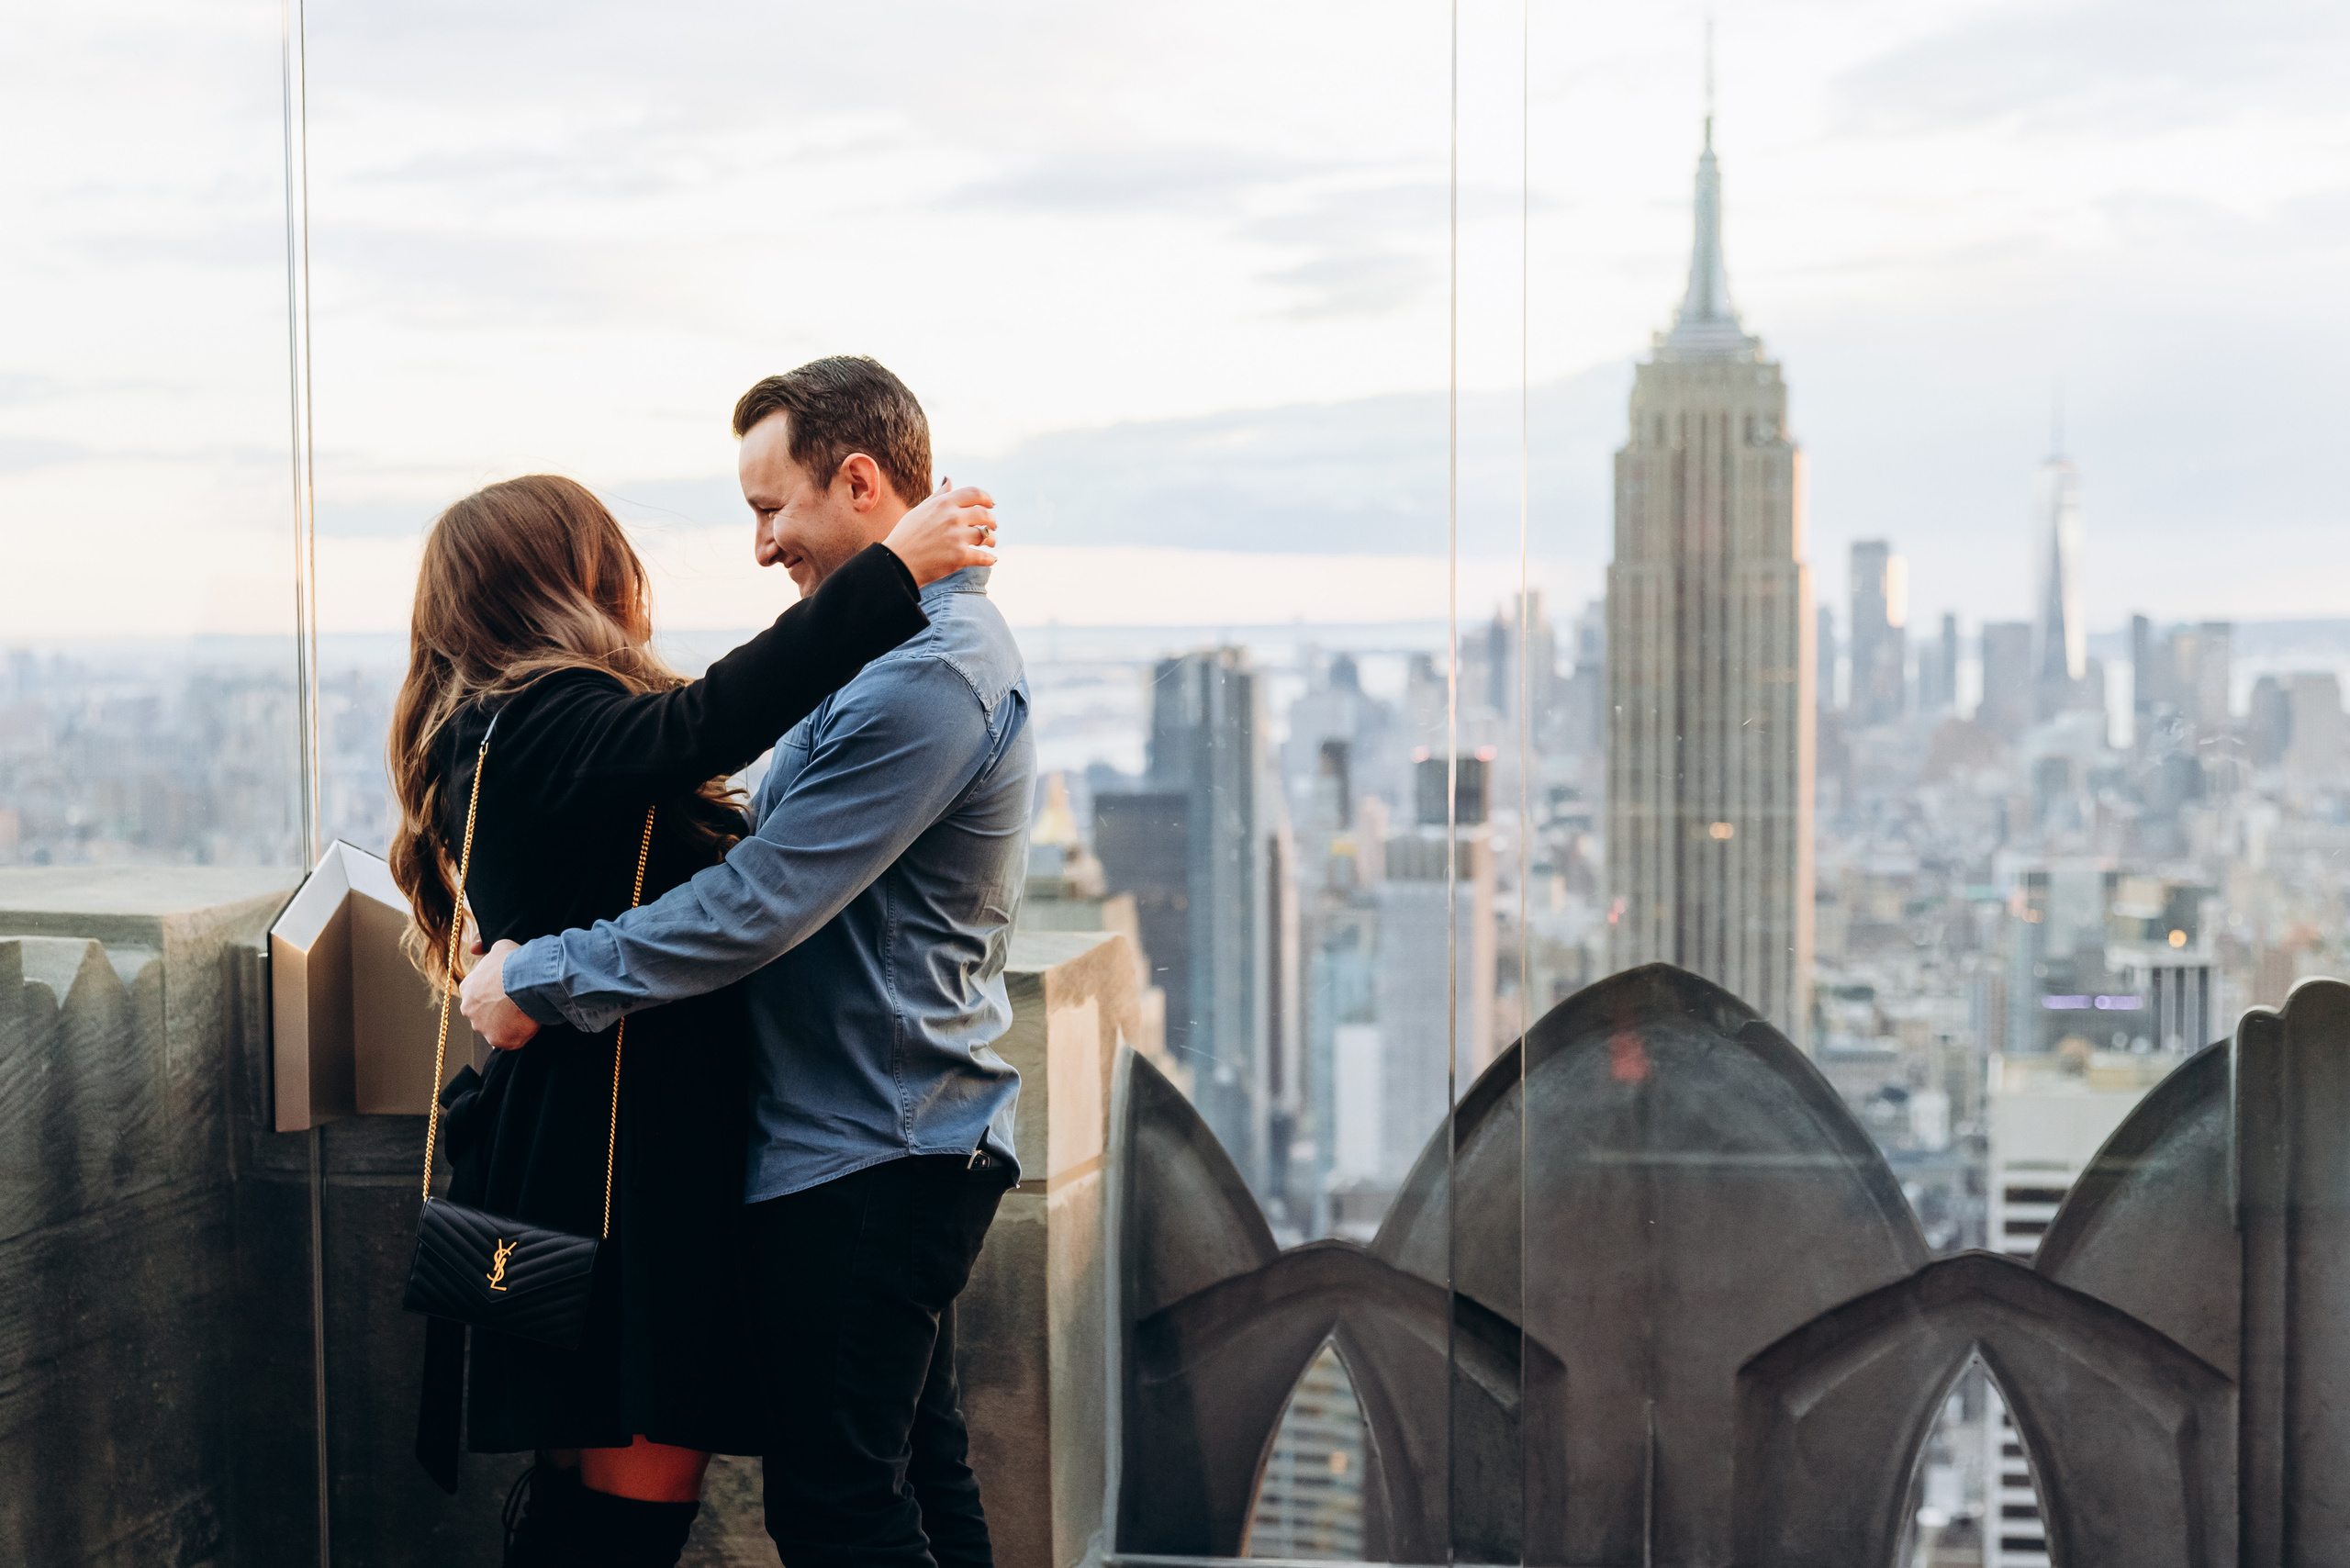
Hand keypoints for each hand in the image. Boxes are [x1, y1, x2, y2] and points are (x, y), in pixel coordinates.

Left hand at [459, 939, 540, 1050]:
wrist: (528, 980)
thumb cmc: (513, 962)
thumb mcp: (499, 946)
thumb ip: (486, 949)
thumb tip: (475, 947)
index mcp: (467, 988)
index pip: (478, 995)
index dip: (493, 994)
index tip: (507, 992)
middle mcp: (469, 1009)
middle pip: (484, 1014)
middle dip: (498, 1012)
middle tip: (517, 1004)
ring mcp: (482, 1027)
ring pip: (496, 1029)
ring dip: (508, 1024)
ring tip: (526, 1013)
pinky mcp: (499, 1040)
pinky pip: (510, 1041)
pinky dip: (519, 1035)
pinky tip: (529, 1024)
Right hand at [882, 477, 997, 586]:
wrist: (896, 562)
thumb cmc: (906, 536)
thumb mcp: (919, 510)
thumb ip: (938, 496)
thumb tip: (949, 481)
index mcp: (943, 503)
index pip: (974, 493)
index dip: (987, 498)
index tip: (991, 504)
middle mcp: (952, 517)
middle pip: (984, 514)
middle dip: (992, 521)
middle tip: (993, 527)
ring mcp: (957, 537)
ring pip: (986, 535)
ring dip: (992, 540)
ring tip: (991, 544)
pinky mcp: (959, 557)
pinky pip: (984, 556)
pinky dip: (990, 559)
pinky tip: (991, 559)